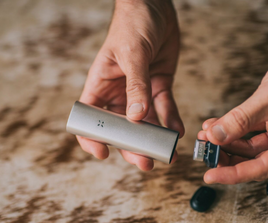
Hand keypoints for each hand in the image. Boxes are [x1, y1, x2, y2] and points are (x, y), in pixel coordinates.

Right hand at [78, 0, 183, 170]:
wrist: (154, 5)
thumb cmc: (132, 24)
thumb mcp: (132, 54)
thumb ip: (135, 86)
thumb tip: (136, 118)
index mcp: (100, 86)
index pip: (90, 119)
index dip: (92, 138)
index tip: (103, 153)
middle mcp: (118, 93)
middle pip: (121, 128)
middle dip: (132, 146)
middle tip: (145, 162)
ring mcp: (140, 91)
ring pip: (145, 123)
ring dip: (154, 139)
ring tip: (166, 153)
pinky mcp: (159, 85)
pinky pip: (165, 108)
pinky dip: (171, 121)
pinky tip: (177, 132)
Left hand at [198, 5, 267, 183]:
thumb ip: (240, 120)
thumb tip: (215, 137)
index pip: (263, 167)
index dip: (234, 173)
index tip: (210, 176)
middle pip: (255, 159)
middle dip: (227, 155)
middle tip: (204, 150)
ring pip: (250, 145)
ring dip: (226, 140)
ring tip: (206, 134)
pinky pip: (250, 129)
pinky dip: (233, 128)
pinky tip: (216, 125)